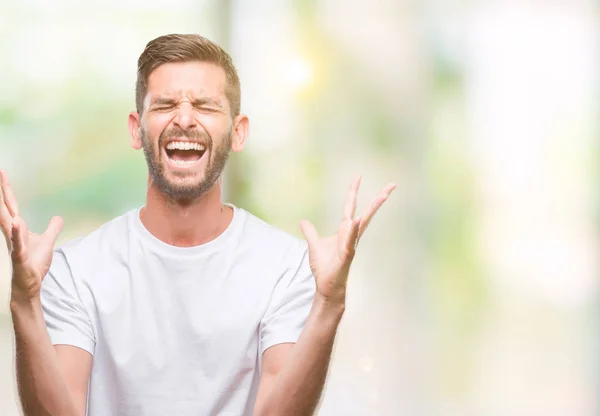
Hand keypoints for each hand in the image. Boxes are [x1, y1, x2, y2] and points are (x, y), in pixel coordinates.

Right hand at [0, 170, 62, 299]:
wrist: (30, 284)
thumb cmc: (34, 263)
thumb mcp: (47, 242)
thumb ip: (52, 229)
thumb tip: (58, 217)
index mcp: (18, 228)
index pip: (11, 205)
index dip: (7, 190)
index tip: (3, 173)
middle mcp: (13, 234)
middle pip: (6, 210)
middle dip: (3, 194)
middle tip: (0, 174)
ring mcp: (15, 246)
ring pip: (9, 226)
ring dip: (8, 212)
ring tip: (4, 197)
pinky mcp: (20, 258)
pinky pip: (18, 244)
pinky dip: (17, 234)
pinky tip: (17, 223)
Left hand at [300, 176, 395, 304]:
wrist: (326, 286)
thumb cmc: (324, 267)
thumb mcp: (313, 245)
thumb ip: (310, 232)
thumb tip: (303, 221)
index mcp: (344, 230)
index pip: (349, 207)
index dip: (353, 192)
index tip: (358, 177)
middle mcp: (351, 235)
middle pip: (366, 212)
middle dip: (378, 199)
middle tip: (391, 184)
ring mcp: (351, 244)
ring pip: (363, 224)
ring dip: (373, 209)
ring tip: (383, 195)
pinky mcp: (347, 255)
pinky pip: (350, 240)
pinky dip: (352, 230)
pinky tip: (355, 220)